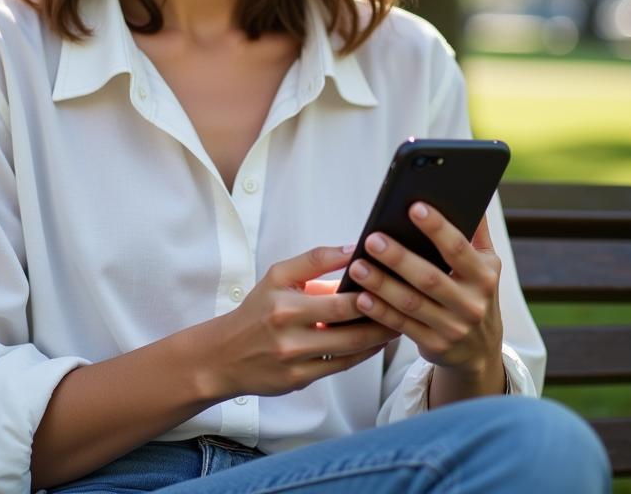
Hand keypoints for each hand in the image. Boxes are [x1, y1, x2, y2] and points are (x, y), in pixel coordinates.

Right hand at [200, 245, 399, 400]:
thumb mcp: (278, 276)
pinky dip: (363, 354)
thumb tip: (352, 249)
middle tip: (405, 302)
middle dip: (380, 314)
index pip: (336, 297)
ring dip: (378, 336)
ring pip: (349, 349)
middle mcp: (289, 333)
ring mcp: (295, 360)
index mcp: (284, 303)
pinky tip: (376, 342)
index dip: (368, 290)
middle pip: (347, 324)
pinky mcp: (299, 380)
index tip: (390, 280)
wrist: (225, 354)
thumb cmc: (257, 310)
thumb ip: (314, 260)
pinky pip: (341, 366)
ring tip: (398, 321)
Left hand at [345, 204, 502, 378]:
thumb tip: (470, 191)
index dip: (437, 228)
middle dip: (399, 258)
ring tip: (357, 265)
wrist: (481, 351)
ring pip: (411, 304)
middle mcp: (471, 304)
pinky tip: (361, 296)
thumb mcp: (485, 264)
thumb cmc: (475, 292)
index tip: (413, 207)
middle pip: (430, 278)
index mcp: (483, 276)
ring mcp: (453, 328)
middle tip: (371, 238)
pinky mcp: (434, 345)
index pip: (458, 248)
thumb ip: (475, 231)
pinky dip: (380, 312)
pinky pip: (402, 326)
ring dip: (381, 284)